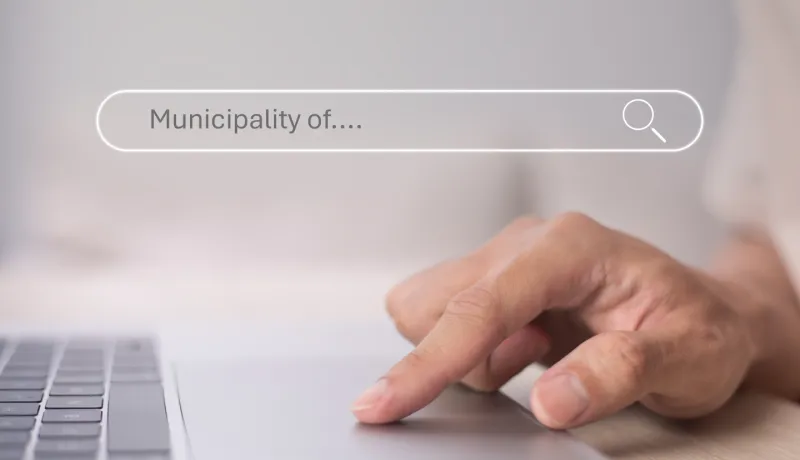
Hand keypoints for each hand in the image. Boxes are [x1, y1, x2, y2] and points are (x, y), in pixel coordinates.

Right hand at [350, 213, 766, 428]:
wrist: (700, 312)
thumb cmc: (697, 329)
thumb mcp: (686, 358)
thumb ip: (620, 372)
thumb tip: (549, 401)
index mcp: (569, 247)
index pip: (481, 306)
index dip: (429, 360)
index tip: (383, 404)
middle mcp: (527, 243)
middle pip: (434, 301)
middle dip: (457, 356)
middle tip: (531, 362)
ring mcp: (505, 257)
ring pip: (427, 307)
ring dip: (462, 353)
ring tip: (531, 354)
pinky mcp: (494, 279)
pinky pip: (442, 315)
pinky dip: (466, 349)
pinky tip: (521, 348)